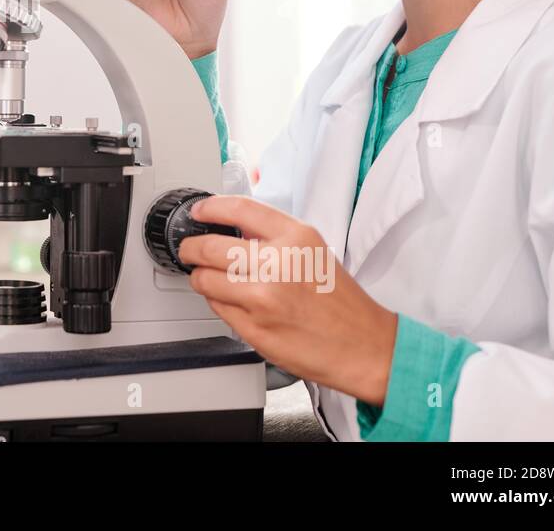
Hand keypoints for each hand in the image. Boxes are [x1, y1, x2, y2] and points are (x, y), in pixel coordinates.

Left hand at [178, 194, 398, 405]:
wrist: (364, 346)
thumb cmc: (341, 302)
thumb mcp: (314, 251)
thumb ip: (275, 236)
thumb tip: (235, 228)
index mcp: (296, 238)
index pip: (239, 210)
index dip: (210, 208)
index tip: (199, 212)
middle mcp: (278, 264)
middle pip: (211, 246)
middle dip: (192, 248)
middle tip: (189, 249)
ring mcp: (263, 297)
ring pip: (205, 279)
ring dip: (200, 277)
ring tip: (206, 277)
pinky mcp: (254, 328)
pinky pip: (217, 307)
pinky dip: (216, 301)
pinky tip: (229, 300)